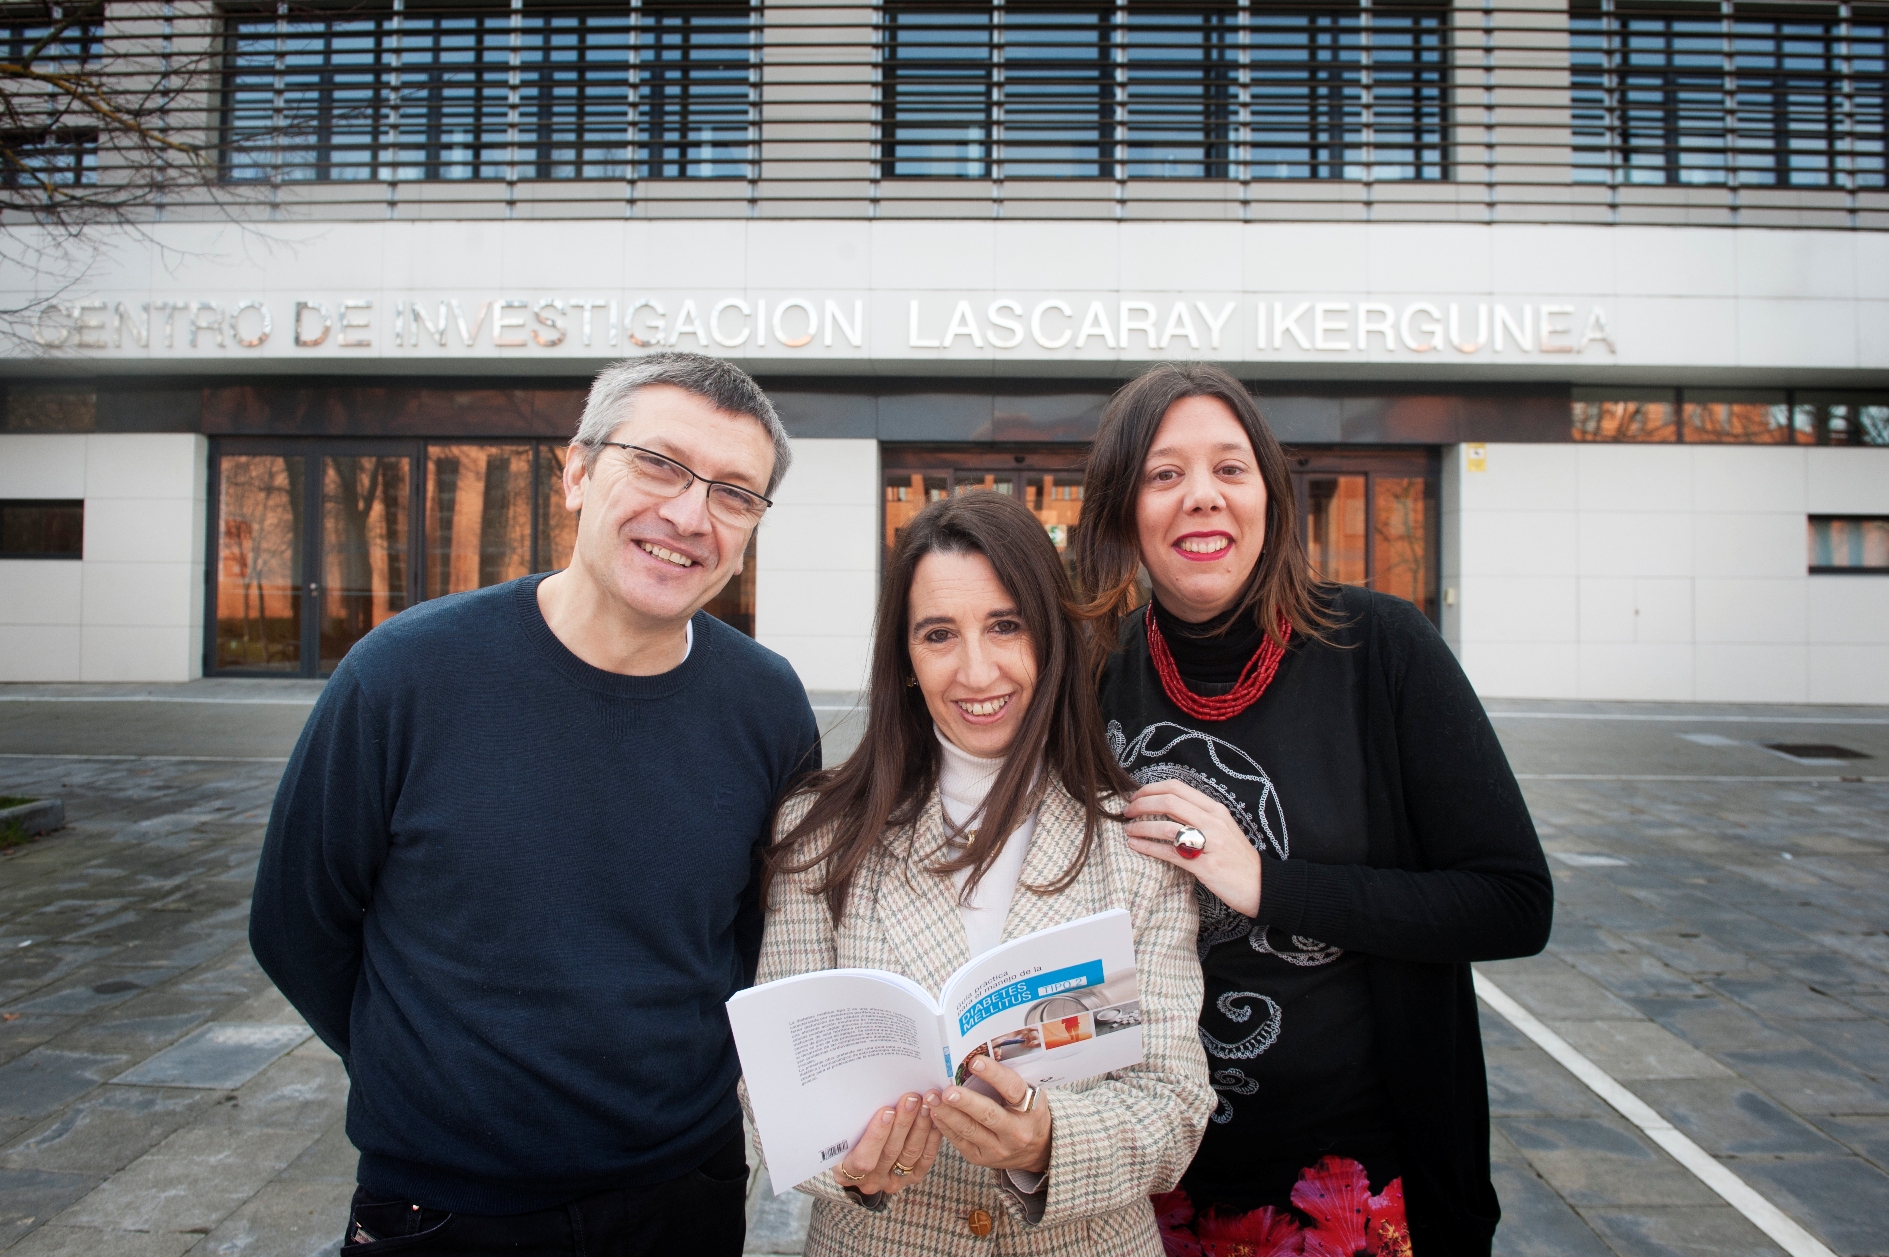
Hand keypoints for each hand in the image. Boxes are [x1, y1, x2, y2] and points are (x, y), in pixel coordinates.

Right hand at [835, 1093, 940, 1197]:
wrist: (856, 1152)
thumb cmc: (846, 1136)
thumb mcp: (838, 1132)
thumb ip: (850, 1121)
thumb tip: (862, 1095)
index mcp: (847, 1173)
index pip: (863, 1159)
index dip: (876, 1136)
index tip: (886, 1112)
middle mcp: (871, 1181)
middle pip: (890, 1152)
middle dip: (902, 1123)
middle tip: (911, 1100)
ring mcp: (893, 1180)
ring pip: (910, 1153)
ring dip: (919, 1127)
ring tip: (924, 1104)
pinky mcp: (912, 1177)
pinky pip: (925, 1157)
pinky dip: (931, 1137)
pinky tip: (934, 1118)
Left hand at [926, 1054, 1051, 1173]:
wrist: (1036, 1150)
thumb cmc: (1027, 1113)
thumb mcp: (1028, 1095)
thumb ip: (1007, 1080)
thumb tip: (974, 1059)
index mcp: (1031, 1108)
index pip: (1012, 1089)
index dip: (994, 1075)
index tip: (974, 1062)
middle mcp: (1016, 1131)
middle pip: (989, 1114)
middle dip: (965, 1102)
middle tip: (947, 1090)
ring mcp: (999, 1148)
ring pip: (970, 1130)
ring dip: (948, 1113)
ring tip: (932, 1099)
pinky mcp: (981, 1157)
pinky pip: (960, 1141)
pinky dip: (945, 1126)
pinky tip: (934, 1113)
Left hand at [1123, 779, 1261, 917]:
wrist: (1261, 886)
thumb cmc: (1237, 858)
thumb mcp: (1222, 829)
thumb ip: (1197, 816)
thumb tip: (1165, 807)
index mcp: (1216, 809)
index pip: (1177, 787)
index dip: (1151, 788)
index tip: (1136, 796)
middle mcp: (1213, 822)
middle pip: (1169, 801)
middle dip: (1141, 804)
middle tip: (1126, 812)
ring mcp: (1210, 844)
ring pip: (1166, 826)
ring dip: (1141, 827)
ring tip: (1128, 830)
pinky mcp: (1205, 867)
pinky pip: (1170, 853)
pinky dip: (1148, 847)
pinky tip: (1135, 846)